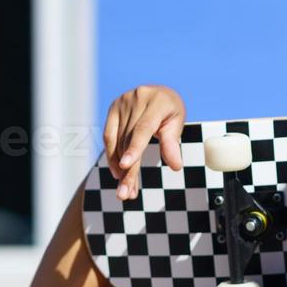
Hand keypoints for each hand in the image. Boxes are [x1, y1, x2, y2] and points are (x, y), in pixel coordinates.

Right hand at [103, 85, 186, 199]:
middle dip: (128, 169)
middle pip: (129, 139)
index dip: (135, 148)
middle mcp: (137, 98)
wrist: (159, 93)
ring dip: (120, 168)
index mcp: (158, 101)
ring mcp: (123, 102)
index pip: (144, 128)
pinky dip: (112, 155)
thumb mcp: (177, 123)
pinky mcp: (113, 109)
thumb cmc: (171, 111)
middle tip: (126, 194)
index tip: (126, 166)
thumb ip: (172, 143)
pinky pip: (109, 136)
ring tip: (125, 190)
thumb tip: (175, 166)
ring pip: (118, 140)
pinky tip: (117, 173)